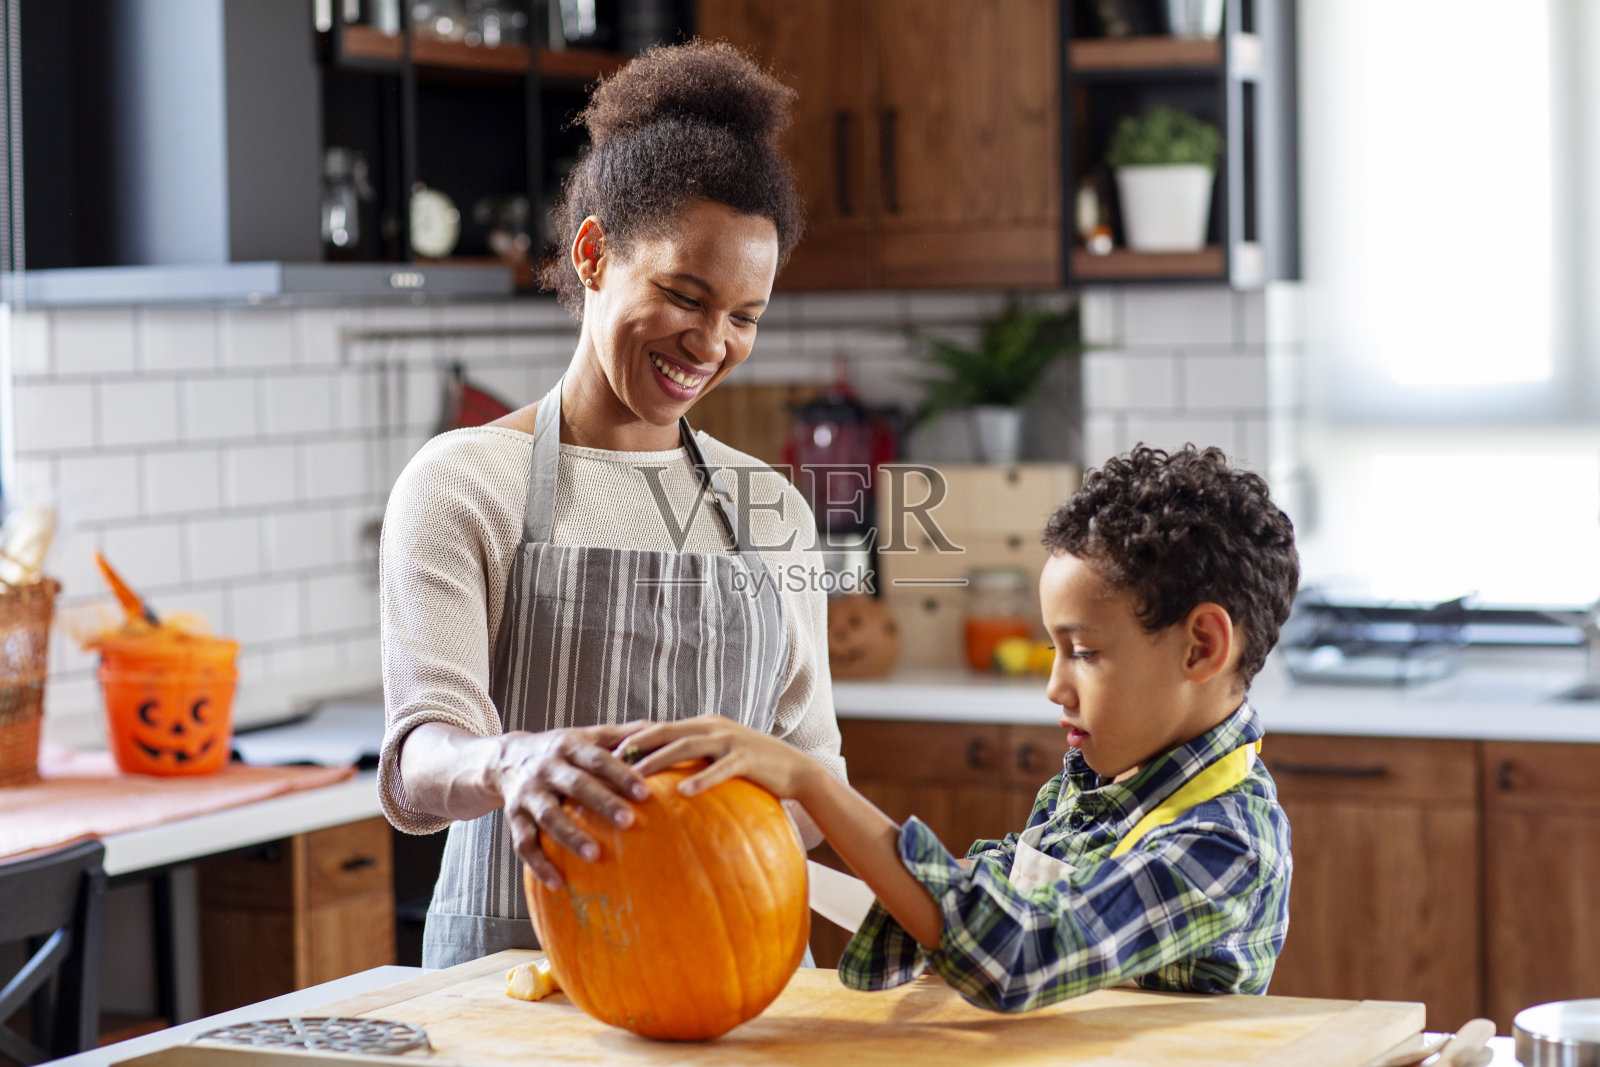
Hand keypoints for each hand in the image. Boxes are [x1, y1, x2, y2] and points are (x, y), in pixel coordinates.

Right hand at [499, 721, 651, 889]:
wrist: (506, 759)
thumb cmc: (560, 751)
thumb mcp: (587, 736)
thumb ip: (621, 735)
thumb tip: (660, 728)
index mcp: (568, 746)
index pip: (597, 758)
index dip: (621, 774)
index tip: (645, 792)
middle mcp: (546, 768)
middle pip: (575, 784)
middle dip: (601, 802)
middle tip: (628, 821)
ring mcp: (528, 794)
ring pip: (548, 815)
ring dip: (570, 836)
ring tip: (594, 855)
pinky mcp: (514, 818)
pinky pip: (524, 843)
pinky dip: (539, 864)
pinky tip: (559, 883)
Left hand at [626, 714, 818, 800]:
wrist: (795, 770)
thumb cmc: (752, 769)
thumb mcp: (718, 757)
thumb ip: (692, 760)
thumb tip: (660, 778)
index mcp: (702, 725)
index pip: (659, 727)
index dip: (632, 736)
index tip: (603, 750)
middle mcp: (712, 727)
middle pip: (666, 731)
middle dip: (636, 744)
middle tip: (607, 760)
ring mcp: (730, 740)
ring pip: (686, 747)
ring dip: (658, 760)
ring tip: (634, 775)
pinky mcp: (746, 758)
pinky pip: (719, 769)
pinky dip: (701, 779)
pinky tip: (683, 793)